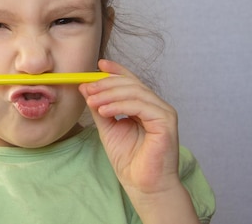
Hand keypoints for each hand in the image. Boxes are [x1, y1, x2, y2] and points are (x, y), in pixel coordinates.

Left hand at [79, 59, 180, 198]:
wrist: (143, 186)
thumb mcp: (108, 129)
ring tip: (92, 101)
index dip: (116, 71)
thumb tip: (86, 88)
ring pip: (135, 92)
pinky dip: (120, 105)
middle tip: (87, 88)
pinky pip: (140, 105)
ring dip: (109, 94)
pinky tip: (104, 110)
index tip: (98, 65)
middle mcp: (157, 106)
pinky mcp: (166, 122)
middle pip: (131, 84)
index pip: (131, 82)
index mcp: (146, 106)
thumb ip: (100, 108)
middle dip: (106, 84)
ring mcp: (164, 112)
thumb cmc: (130, 162)